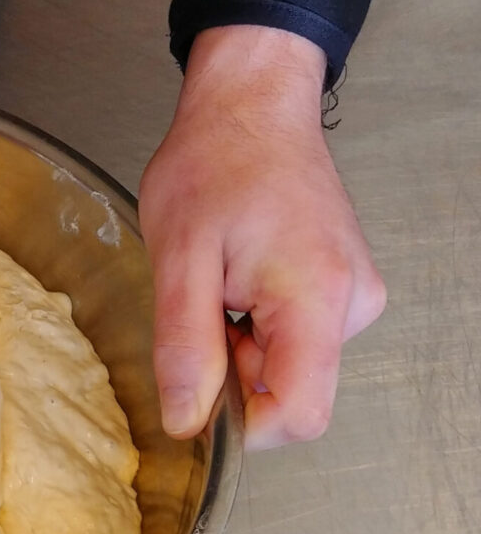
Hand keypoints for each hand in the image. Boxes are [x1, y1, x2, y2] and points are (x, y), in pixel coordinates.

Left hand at [139, 25, 385, 450]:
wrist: (251, 109)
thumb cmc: (215, 164)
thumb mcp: (178, 261)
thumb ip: (185, 348)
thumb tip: (188, 420)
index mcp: (315, 299)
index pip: (300, 415)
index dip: (244, 424)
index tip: (201, 389)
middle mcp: (352, 304)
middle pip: (296, 397)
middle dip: (237, 377)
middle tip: (206, 310)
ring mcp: (355, 298)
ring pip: (292, 371)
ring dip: (243, 349)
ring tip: (221, 285)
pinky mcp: (345, 292)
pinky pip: (298, 344)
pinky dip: (258, 330)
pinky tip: (240, 281)